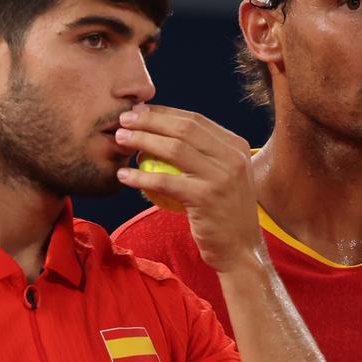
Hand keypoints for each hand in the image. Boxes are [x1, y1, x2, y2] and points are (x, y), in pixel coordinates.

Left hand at [115, 104, 264, 272]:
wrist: (241, 249)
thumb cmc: (223, 212)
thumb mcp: (223, 176)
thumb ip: (204, 155)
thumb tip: (164, 132)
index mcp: (236, 146)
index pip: (195, 120)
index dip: (163, 113)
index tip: (138, 112)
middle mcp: (233, 157)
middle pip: (183, 128)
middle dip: (149, 120)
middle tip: (123, 121)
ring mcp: (221, 176)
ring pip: (174, 149)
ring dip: (142, 140)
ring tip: (120, 141)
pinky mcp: (206, 198)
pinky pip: (166, 181)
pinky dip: (141, 176)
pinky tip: (123, 176)